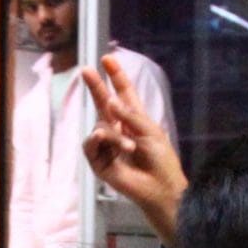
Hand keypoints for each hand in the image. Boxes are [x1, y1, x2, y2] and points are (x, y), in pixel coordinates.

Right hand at [80, 57, 186, 246]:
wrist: (160, 188)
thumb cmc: (161, 160)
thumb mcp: (150, 131)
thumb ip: (130, 115)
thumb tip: (110, 102)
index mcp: (133, 119)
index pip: (123, 93)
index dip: (116, 76)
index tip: (108, 59)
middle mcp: (118, 128)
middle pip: (103, 103)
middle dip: (96, 86)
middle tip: (86, 70)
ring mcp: (107, 145)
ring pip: (100, 126)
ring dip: (114, 135)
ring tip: (130, 148)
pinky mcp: (100, 161)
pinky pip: (91, 144)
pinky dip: (98, 140)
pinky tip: (106, 140)